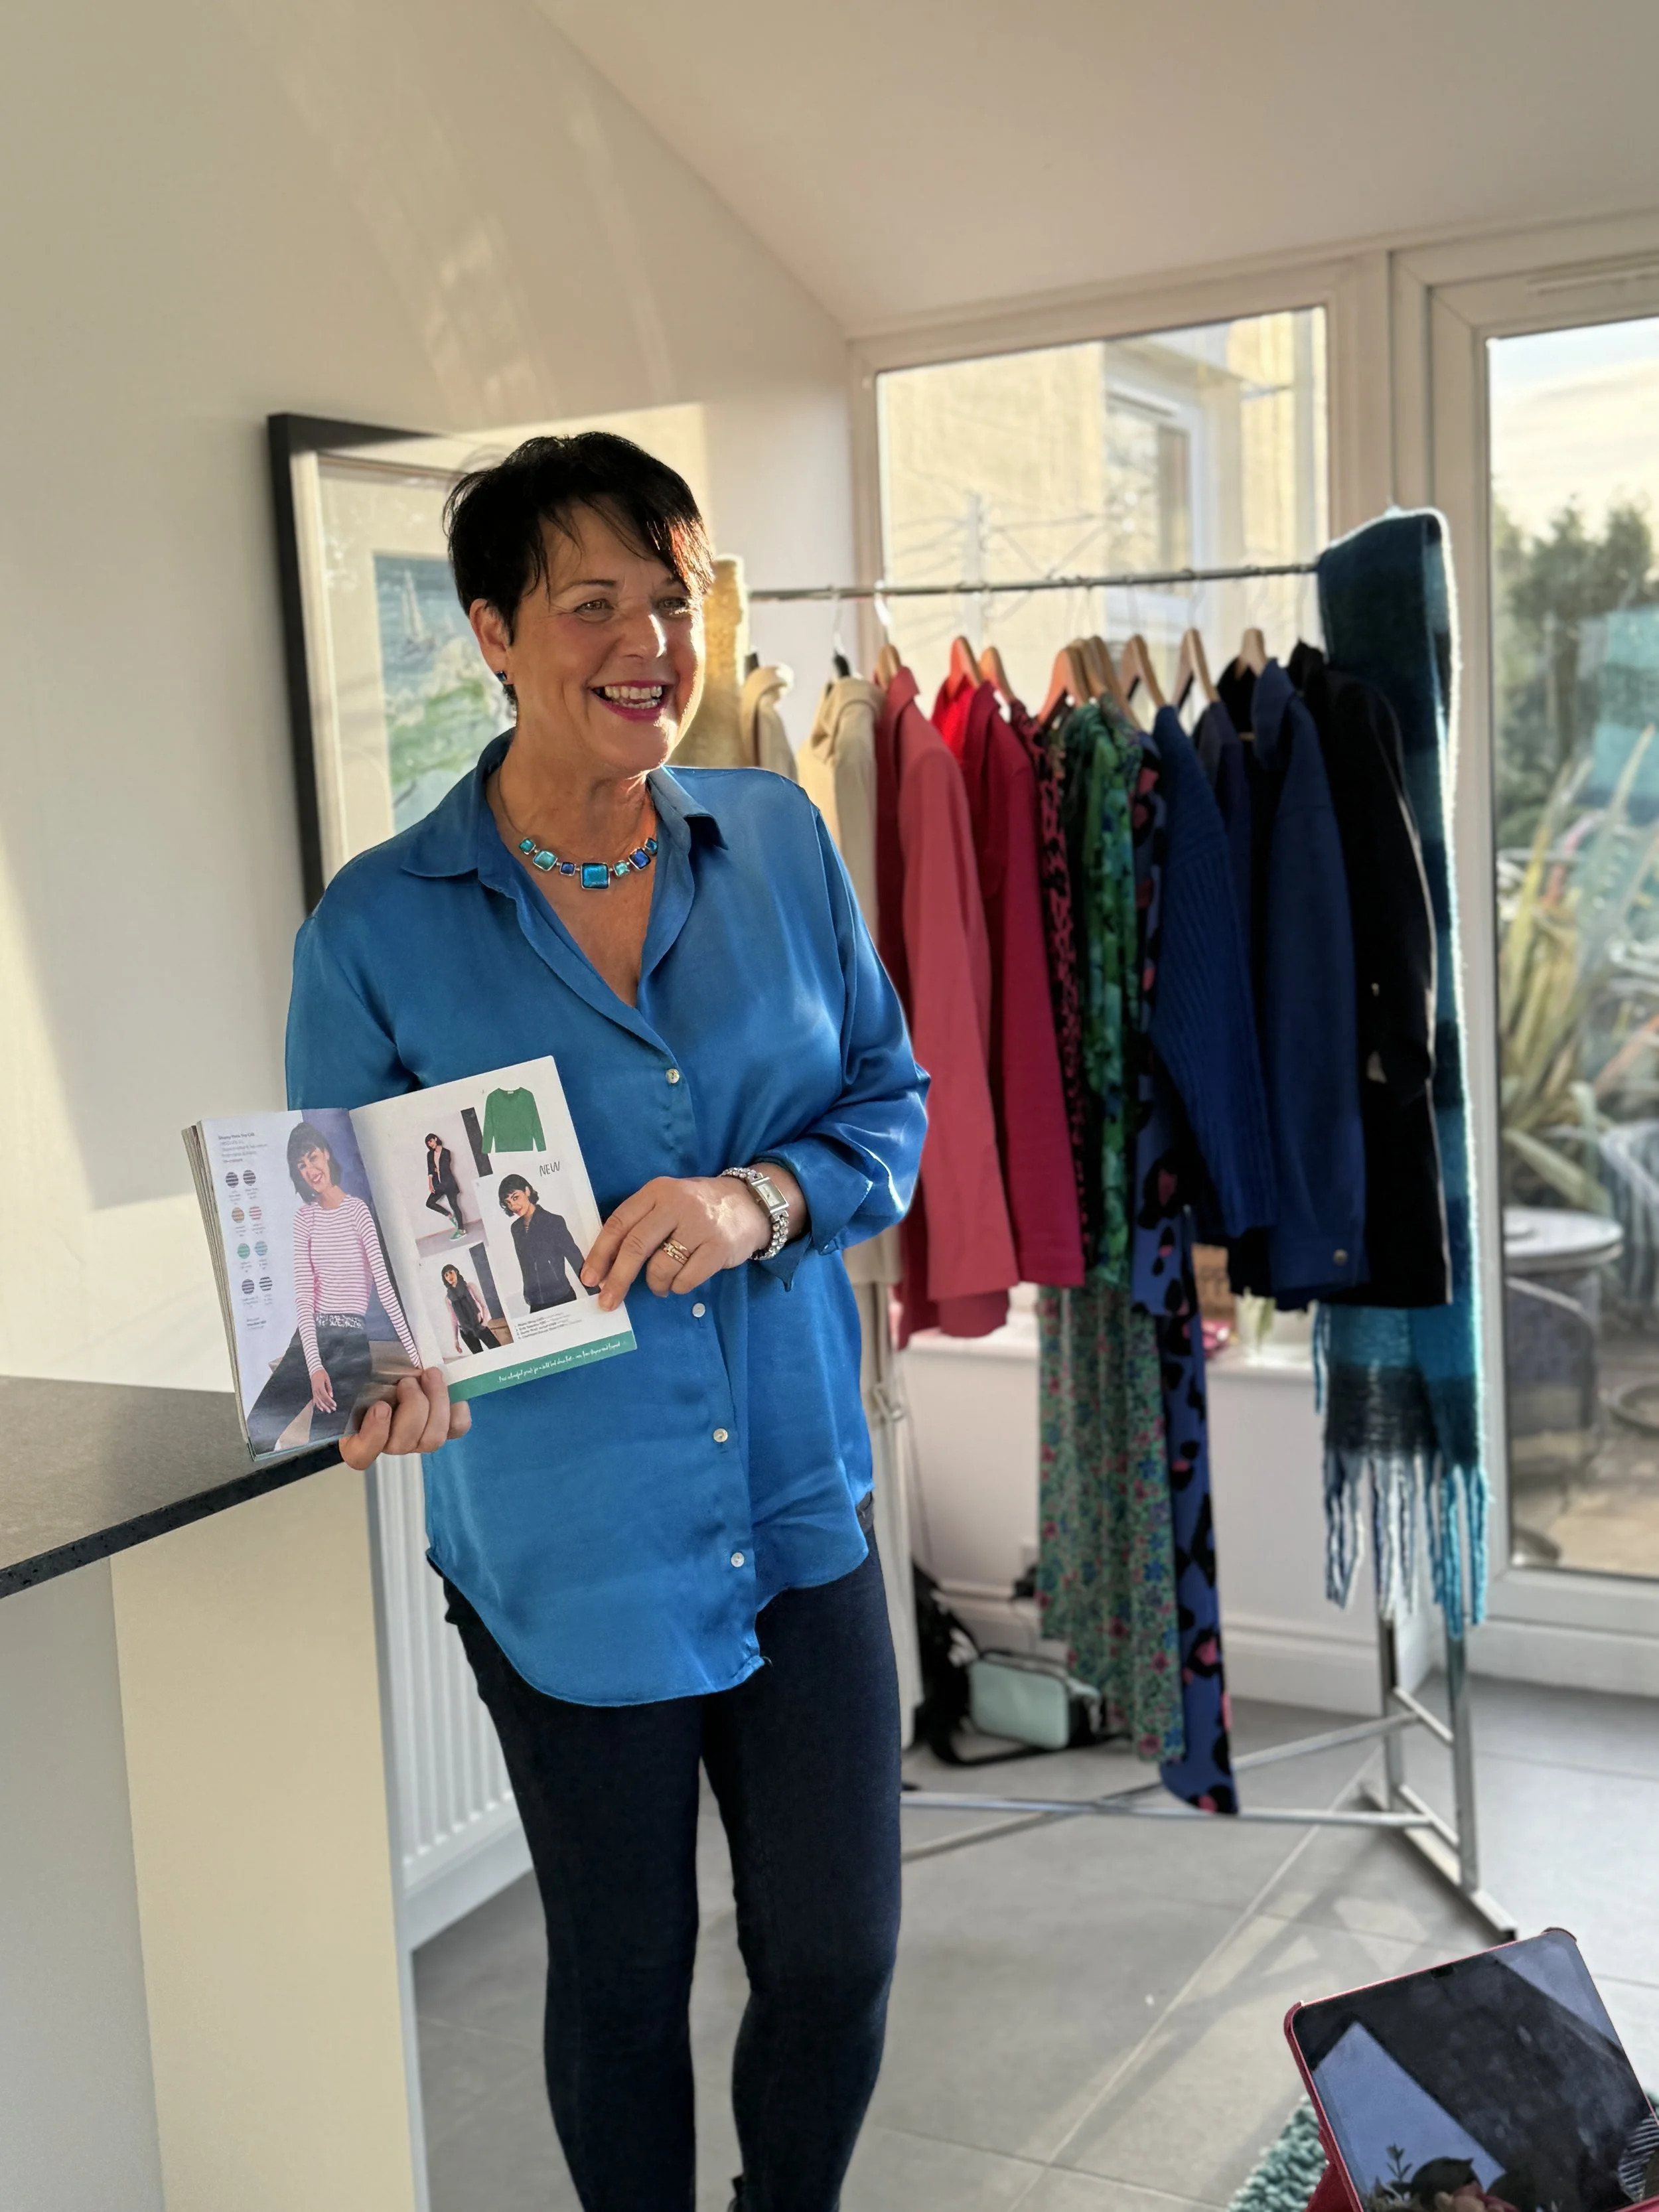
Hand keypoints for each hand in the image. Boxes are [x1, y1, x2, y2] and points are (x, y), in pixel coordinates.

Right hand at [309, 1366, 335, 1413]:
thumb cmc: (322, 1374)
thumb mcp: (327, 1379)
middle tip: (333, 1410)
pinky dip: (318, 1405)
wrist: (314, 1370)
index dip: (330, 1401)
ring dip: (323, 1407)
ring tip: (328, 1411)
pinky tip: (321, 1409)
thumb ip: (329, 1388)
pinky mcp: (313, 1392)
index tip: (335, 1405)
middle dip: (327, 1406)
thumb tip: (331, 1396)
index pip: (325, 1396)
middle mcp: (316, 1390)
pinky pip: (315, 1400)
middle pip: (322, 1400)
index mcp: (319, 1387)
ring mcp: (314, 1392)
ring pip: (318, 1401)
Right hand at [339, 1367, 471, 1469]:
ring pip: (432, 1439)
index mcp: (359, 1431)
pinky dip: (457, 1408)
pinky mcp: (444, 1427)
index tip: (380, 1407)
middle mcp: (389, 1441)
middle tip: (408, 1381)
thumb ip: (356, 1375)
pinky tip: (450, 1388)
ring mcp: (418, 1438)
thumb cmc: (376, 1361)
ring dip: (435, 1403)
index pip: (360, 1454)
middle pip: (402, 1444)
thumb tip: (358, 1371)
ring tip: (430, 1375)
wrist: (408, 1352)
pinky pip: (457, 1428)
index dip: (372, 1436)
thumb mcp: (363, 1366)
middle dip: (411, 1408)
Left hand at [582, 1169, 804, 1309]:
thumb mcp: (667, 1203)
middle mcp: (677, 1204)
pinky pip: (686, 1279)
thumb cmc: (697, 1208)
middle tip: (607, 1301)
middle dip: (618, 1278)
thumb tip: (606, 1266)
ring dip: (656, 1284)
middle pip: (636, 1246)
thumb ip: (640, 1225)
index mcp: (657, 1192)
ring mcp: (700, 1225)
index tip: (589, 1278)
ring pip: (661, 1267)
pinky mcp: (719, 1247)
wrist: (750, 1204)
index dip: (601, 1253)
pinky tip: (682, 1280)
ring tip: (660, 1285)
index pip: (619, 1223)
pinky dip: (678, 1286)